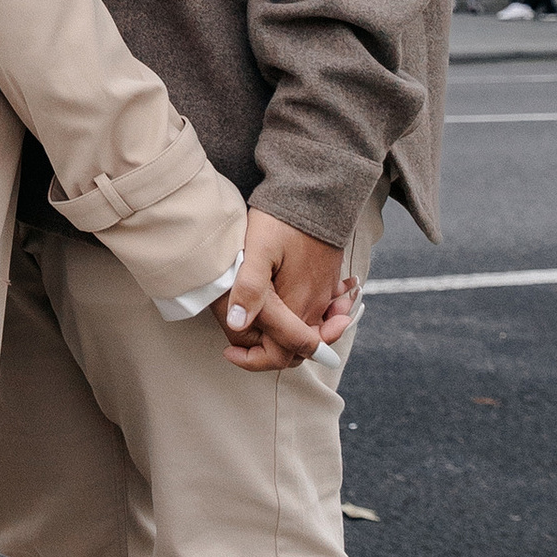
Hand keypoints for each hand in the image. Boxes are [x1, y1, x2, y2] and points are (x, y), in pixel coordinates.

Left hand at [215, 211, 348, 371]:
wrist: (317, 195)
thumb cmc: (283, 221)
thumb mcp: (258, 250)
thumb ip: (249, 288)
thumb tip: (236, 324)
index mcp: (296, 306)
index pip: (280, 355)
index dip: (253, 361)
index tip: (229, 350)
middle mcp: (315, 307)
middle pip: (295, 350)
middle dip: (268, 352)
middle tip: (238, 340)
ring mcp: (324, 296)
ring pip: (307, 334)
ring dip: (284, 338)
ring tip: (255, 328)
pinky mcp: (328, 283)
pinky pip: (321, 316)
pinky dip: (304, 322)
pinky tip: (282, 310)